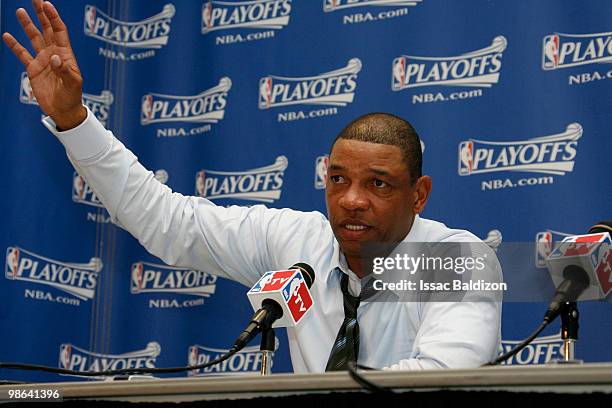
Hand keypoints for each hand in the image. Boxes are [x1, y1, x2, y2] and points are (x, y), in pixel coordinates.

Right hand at [2, 0, 85, 129]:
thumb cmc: (73, 96)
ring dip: (28, 25)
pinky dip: (14, 45)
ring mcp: (43, 60)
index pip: (59, 31)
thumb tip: (55, 57)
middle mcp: (54, 53)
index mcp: (65, 54)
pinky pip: (22, 54)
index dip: (53, 17)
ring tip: (21, 11)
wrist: (64, 109)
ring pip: (34, 38)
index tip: (46, 4)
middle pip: (47, 29)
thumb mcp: (73, 83)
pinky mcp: (33, 69)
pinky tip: (7, 35)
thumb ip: (64, 70)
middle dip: (41, 14)